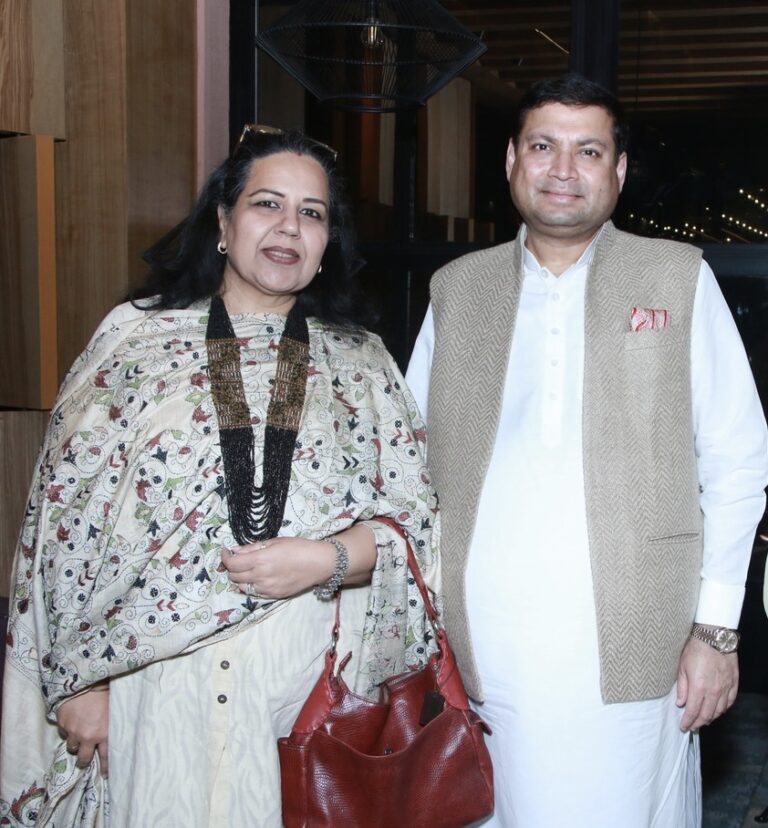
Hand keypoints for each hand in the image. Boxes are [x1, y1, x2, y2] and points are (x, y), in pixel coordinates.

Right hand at [56, 685, 109, 775]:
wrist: (87, 681)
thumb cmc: (106, 692)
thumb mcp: (115, 709)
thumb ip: (114, 723)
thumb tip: (118, 731)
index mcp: (105, 733)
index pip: (106, 757)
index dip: (105, 767)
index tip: (104, 775)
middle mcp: (88, 737)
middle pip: (84, 759)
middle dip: (84, 761)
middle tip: (85, 760)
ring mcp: (74, 731)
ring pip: (72, 747)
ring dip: (76, 743)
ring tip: (79, 737)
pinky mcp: (63, 724)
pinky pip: (64, 733)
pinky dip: (67, 730)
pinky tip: (72, 722)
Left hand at [220, 537, 334, 599]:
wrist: (319, 563)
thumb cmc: (298, 547)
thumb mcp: (274, 541)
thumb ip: (252, 547)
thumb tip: (234, 550)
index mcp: (260, 560)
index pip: (232, 564)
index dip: (225, 557)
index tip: (226, 552)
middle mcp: (261, 576)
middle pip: (234, 576)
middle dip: (231, 567)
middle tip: (236, 559)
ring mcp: (267, 588)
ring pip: (242, 587)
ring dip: (240, 578)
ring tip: (246, 569)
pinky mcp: (273, 596)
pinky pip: (254, 592)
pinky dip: (251, 585)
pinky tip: (258, 576)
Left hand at [676, 636, 737, 730]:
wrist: (714, 637)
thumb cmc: (695, 649)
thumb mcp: (681, 667)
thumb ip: (682, 687)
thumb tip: (681, 703)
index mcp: (698, 687)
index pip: (693, 712)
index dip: (688, 722)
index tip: (684, 727)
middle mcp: (713, 691)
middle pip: (707, 715)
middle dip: (698, 723)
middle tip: (692, 726)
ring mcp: (725, 688)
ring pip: (719, 711)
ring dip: (711, 718)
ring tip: (703, 719)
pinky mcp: (734, 683)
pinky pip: (729, 702)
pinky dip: (723, 709)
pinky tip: (717, 710)